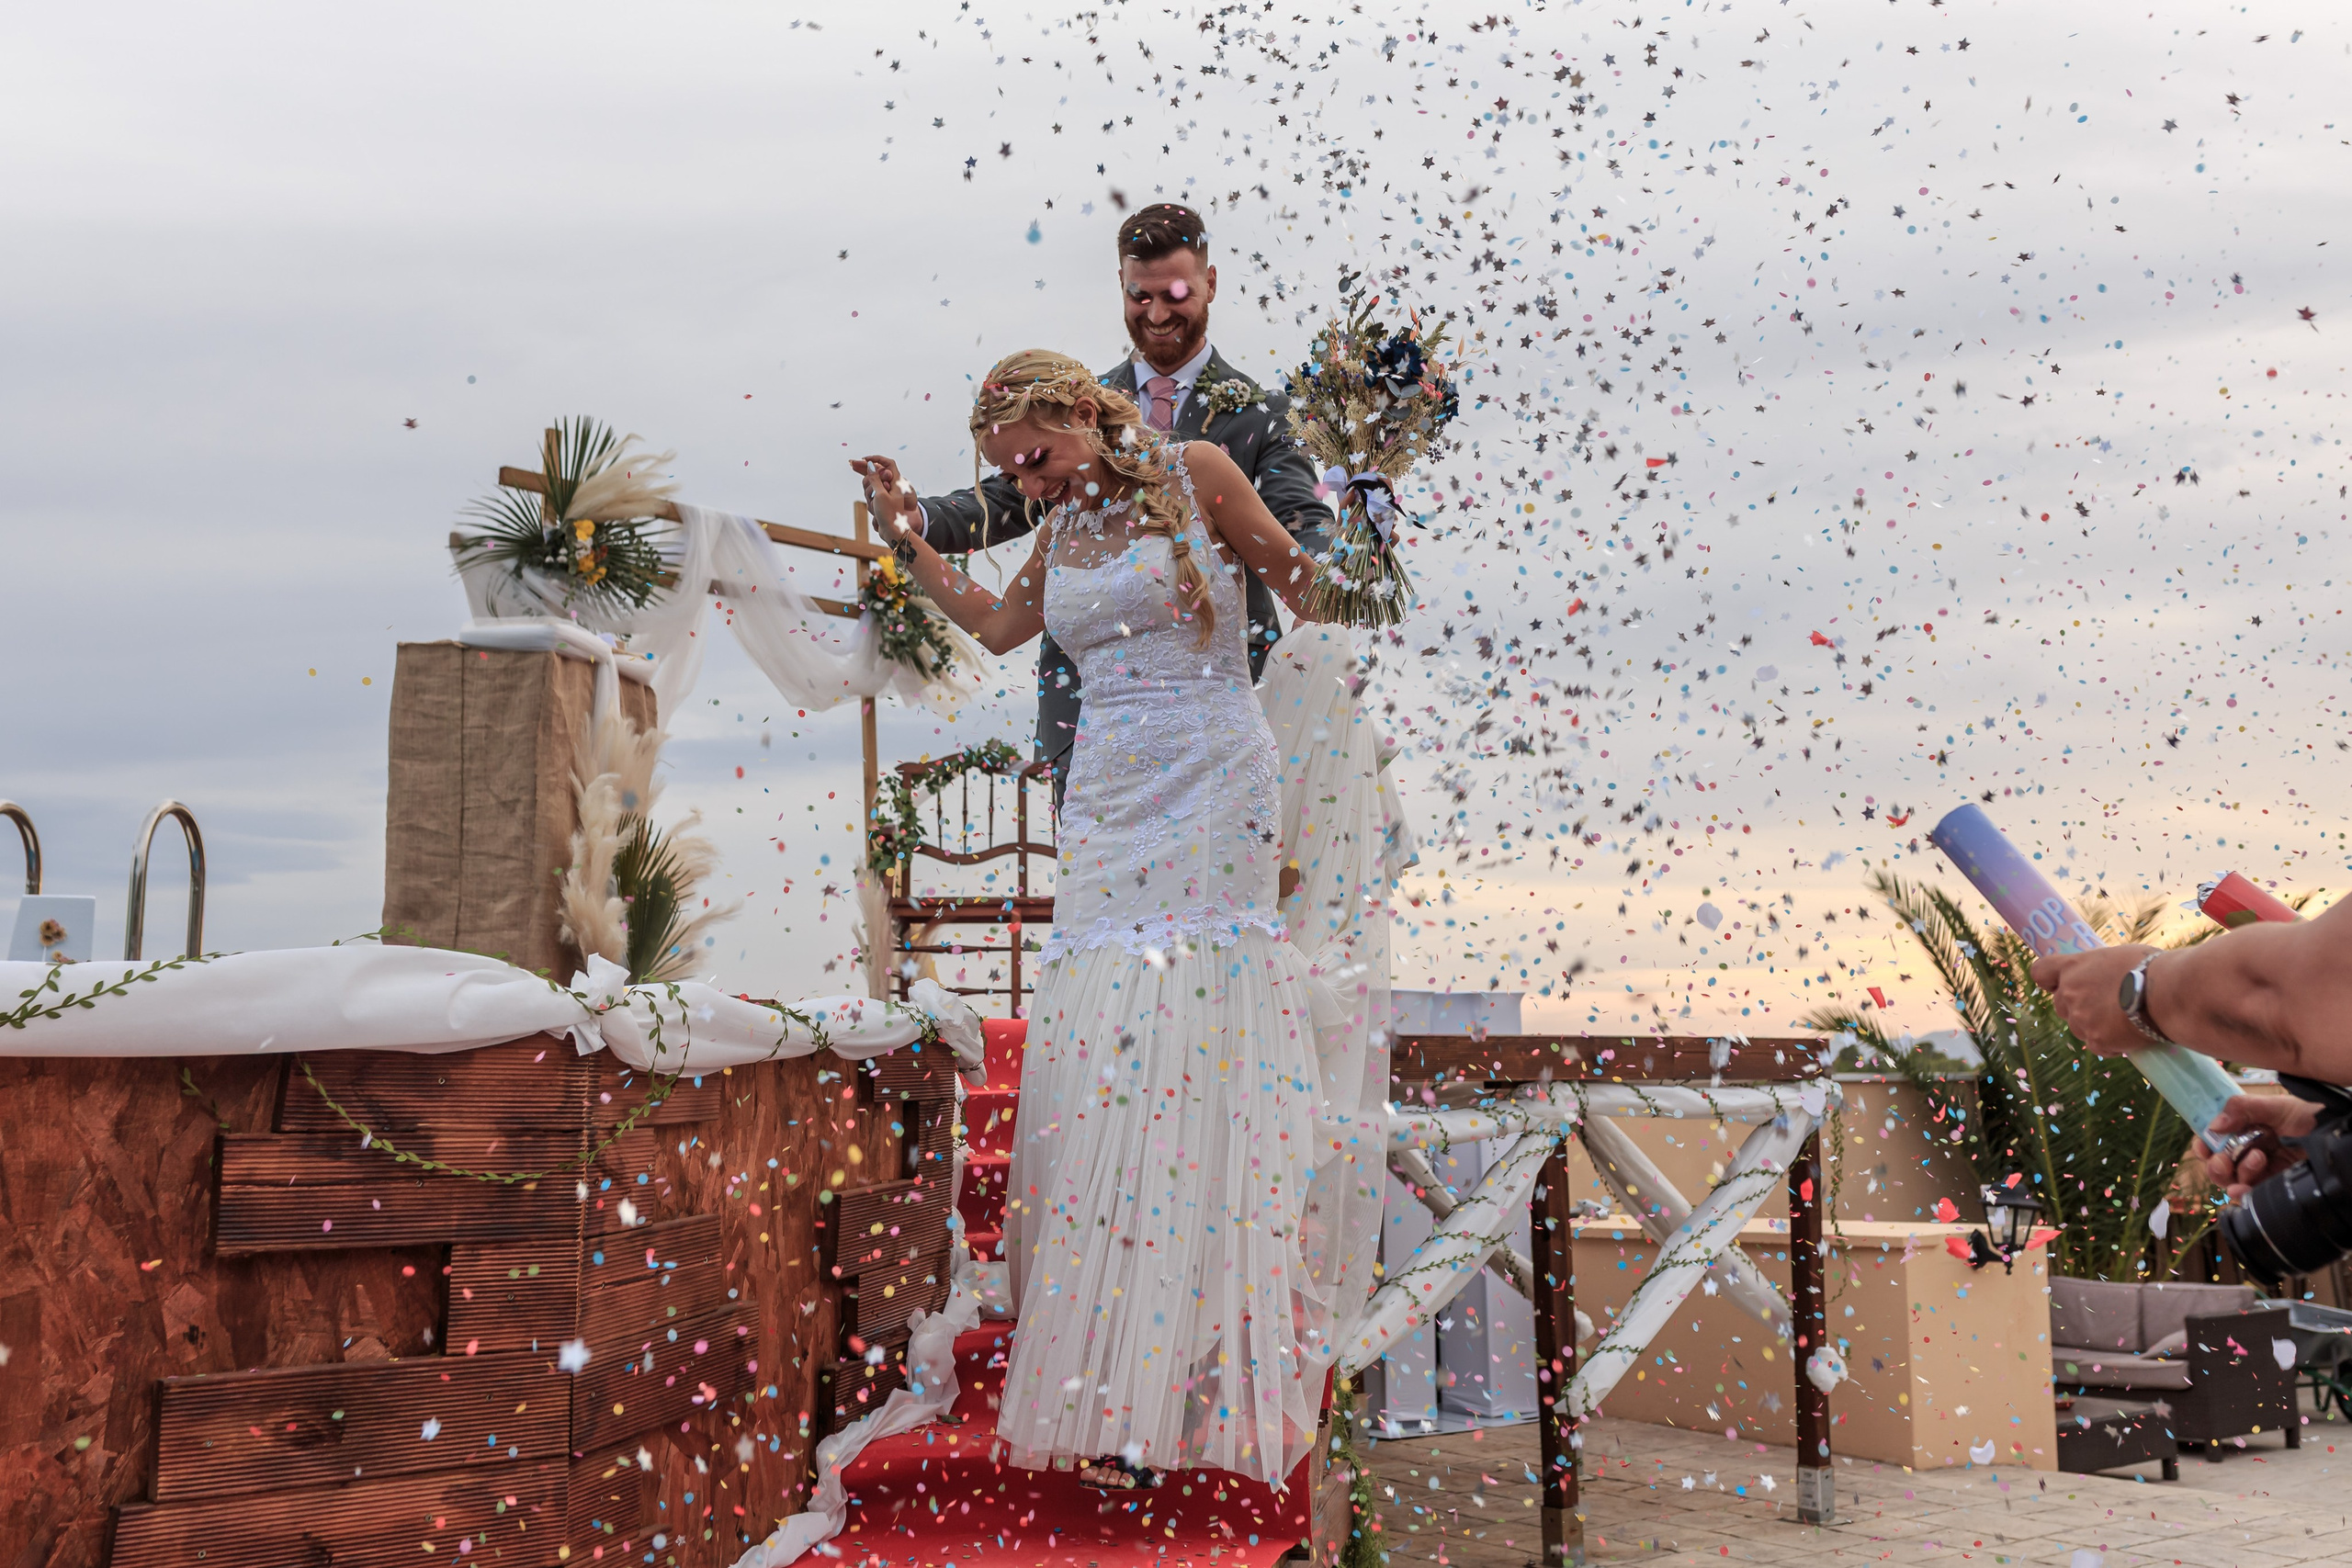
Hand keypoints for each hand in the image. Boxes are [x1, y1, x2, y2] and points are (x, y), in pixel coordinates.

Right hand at [848, 455, 918, 539]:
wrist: (894, 533)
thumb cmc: (890, 515)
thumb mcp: (880, 495)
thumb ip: (875, 479)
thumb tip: (870, 466)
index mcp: (896, 482)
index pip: (887, 463)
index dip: (876, 459)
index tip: (864, 460)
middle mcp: (892, 486)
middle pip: (875, 475)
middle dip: (869, 482)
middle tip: (873, 495)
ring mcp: (887, 494)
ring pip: (871, 487)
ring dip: (869, 495)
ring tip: (876, 506)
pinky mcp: (882, 502)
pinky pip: (872, 497)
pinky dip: (871, 501)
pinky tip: (876, 512)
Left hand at [2029, 943, 2157, 1056]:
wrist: (2168, 993)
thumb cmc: (2151, 968)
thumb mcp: (2119, 958)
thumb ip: (2100, 970)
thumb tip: (2104, 977)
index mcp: (2074, 967)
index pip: (2040, 972)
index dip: (2049, 980)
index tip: (2060, 983)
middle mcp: (2069, 993)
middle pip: (2060, 1005)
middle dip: (2078, 1007)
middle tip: (2107, 1005)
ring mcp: (2080, 1019)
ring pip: (2078, 1027)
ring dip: (2094, 1026)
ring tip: (2124, 1020)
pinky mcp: (2096, 1040)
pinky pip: (2097, 1046)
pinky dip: (2111, 1045)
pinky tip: (2129, 1036)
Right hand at [2198, 1093, 2317, 1198]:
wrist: (2334, 1133)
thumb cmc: (2307, 1115)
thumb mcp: (2273, 1105)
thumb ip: (2241, 1109)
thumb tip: (2214, 1125)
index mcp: (2243, 1129)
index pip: (2213, 1140)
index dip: (2203, 1145)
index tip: (2203, 1147)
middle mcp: (2248, 1150)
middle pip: (2217, 1165)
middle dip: (2215, 1165)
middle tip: (2223, 1161)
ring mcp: (2260, 1170)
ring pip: (2231, 1181)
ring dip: (2236, 1173)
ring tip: (2257, 1159)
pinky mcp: (2272, 1186)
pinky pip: (2250, 1195)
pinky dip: (2243, 1193)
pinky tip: (2243, 1188)